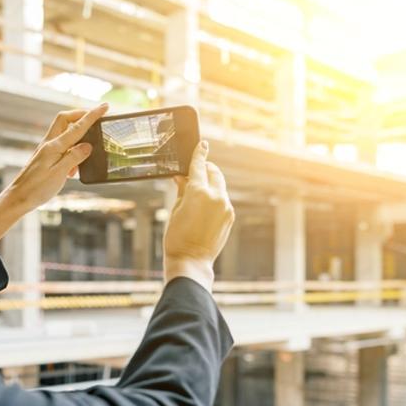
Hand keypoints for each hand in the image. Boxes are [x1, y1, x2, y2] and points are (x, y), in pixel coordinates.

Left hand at [0, 103, 108, 243]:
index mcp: (54, 147)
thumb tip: (88, 145)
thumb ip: (74, 157)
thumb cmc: (36, 189)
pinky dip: (71, 149)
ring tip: (88, 149)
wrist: (18, 198)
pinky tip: (74, 168)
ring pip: (63, 131)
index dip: (92, 116)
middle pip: (65, 119)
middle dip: (80, 115)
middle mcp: (49, 144)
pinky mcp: (45, 157)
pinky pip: (61, 146)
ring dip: (77, 133)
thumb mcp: (59, 174)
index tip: (105, 106)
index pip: (77, 127)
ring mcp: (46, 150)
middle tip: (94, 118)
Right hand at [162, 140, 235, 290]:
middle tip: (195, 172)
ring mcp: (225, 207)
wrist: (191, 261)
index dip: (199, 153)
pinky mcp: (229, 217)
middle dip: (206, 169)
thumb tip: (182, 177)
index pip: (199, 166)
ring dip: (209, 185)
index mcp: (198, 193)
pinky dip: (214, 198)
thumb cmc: (177, 238)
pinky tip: (203, 209)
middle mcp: (216, 197)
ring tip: (196, 195)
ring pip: (219, 186)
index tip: (202, 144)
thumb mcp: (175, 211)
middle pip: (214, 173)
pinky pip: (223, 200)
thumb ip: (182, 190)